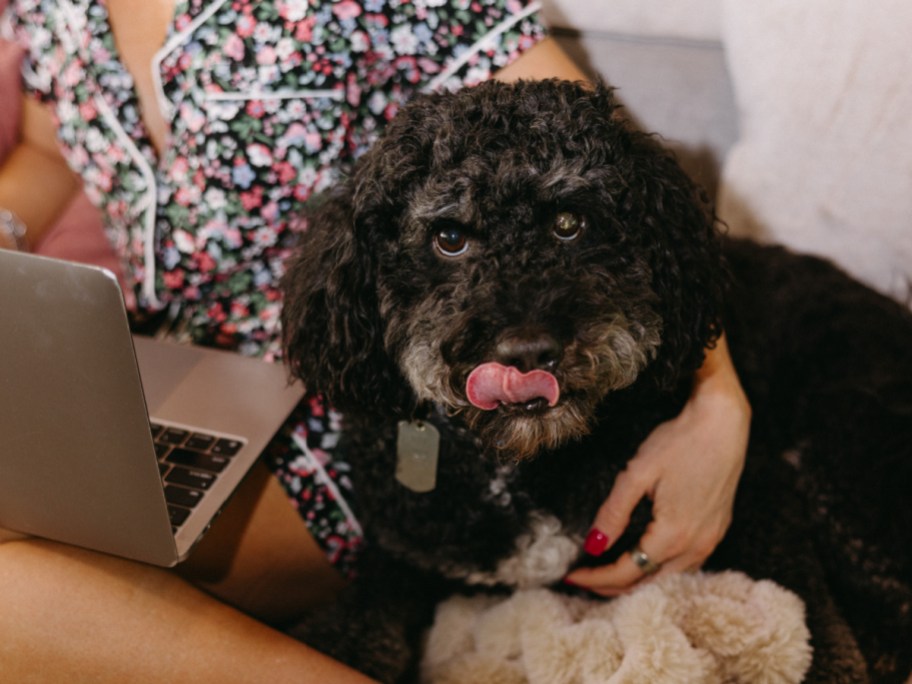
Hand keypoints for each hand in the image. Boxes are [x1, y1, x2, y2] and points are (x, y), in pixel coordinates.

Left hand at [564, 335, 749, 594]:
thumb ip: (614, 513)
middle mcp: (697, 546)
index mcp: (674, 535)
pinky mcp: (716, 530)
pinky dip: (659, 570)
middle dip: (612, 586)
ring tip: (606, 576)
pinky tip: (644, 562)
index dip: (596, 578)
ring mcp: (711, 539)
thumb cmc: (680, 442)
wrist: (723, 423)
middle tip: (582, 580)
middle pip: (649, 583)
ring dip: (637, 581)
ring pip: (669, 578)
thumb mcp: (638, 474)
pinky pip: (686, 565)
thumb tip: (593, 546)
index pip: (627, 572)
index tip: (570, 575)